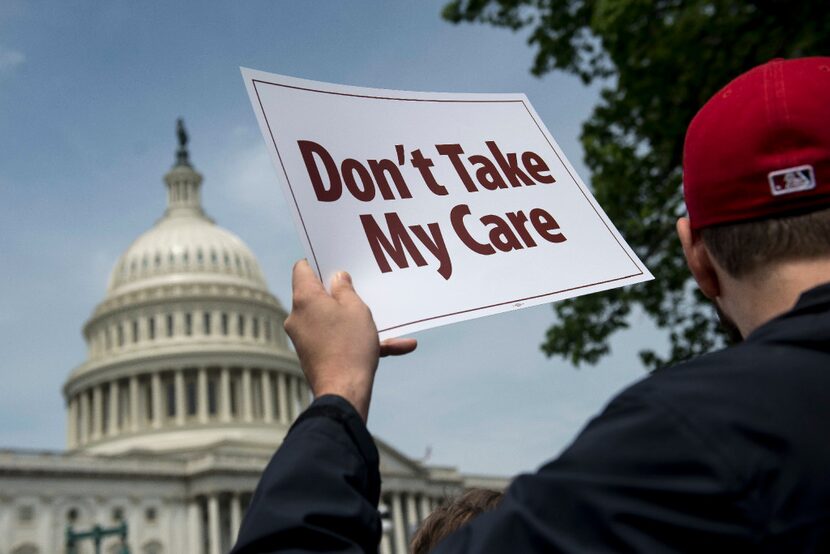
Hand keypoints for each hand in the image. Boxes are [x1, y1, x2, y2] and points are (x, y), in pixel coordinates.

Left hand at [284, 260, 416, 421]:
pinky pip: (337, 341)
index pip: (302, 268)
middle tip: (362, 287)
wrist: (344, 392)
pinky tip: (398, 347)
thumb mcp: (356, 308)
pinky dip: (359, 341)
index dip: (318, 262)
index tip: (336, 262)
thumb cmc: (349, 346)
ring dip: (355, 319)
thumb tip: (338, 279)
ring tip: (384, 321)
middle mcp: (298, 317)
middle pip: (317, 295)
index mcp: (305, 299)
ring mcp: (304, 338)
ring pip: (331, 320)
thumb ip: (345, 289)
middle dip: (341, 292)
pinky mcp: (314, 356)